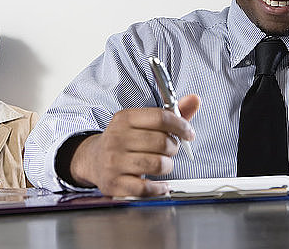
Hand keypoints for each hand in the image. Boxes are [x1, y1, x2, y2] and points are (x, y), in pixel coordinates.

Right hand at [70, 94, 199, 196]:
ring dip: (167, 165)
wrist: (94, 160)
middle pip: (162, 142)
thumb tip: (195, 100)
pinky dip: (160, 188)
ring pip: (157, 164)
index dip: (181, 125)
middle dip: (173, 147)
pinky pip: (147, 188)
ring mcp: (114, 162)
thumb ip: (170, 113)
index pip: (161, 117)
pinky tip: (161, 184)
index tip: (188, 133)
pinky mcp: (114, 184)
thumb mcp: (142, 122)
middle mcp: (116, 138)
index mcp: (124, 118)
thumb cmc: (124, 140)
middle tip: (170, 150)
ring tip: (162, 164)